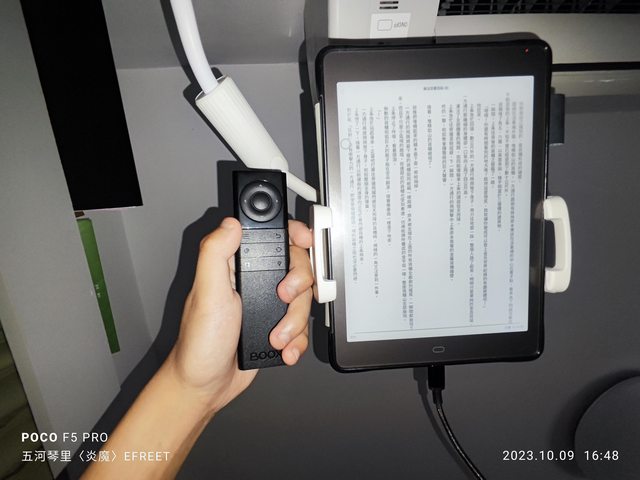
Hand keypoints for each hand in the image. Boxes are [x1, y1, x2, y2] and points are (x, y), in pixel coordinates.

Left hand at [168, 217, 313, 412]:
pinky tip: (282, 348)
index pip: (271, 237)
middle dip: (297, 287)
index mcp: (235, 266)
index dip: (293, 234)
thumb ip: (215, 253)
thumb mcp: (206, 294)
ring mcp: (267, 304)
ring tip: (276, 336)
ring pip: (303, 299)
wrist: (206, 385)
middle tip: (282, 299)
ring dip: (295, 321)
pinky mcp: (276, 324)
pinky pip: (303, 326)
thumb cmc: (199, 343)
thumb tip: (230, 223)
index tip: (305, 240)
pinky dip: (297, 340)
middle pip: (297, 267)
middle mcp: (253, 281)